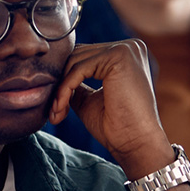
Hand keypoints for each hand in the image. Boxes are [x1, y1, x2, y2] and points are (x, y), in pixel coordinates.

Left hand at [47, 40, 172, 176]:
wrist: (135, 143)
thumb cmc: (116, 127)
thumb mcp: (89, 99)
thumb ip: (76, 83)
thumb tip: (54, 74)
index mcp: (125, 55)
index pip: (84, 56)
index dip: (65, 79)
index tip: (55, 106)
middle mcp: (129, 47)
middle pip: (78, 55)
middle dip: (61, 83)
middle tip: (54, 112)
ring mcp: (125, 50)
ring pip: (76, 61)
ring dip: (61, 89)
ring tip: (57, 113)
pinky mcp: (119, 57)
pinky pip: (79, 69)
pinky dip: (66, 89)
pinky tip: (61, 108)